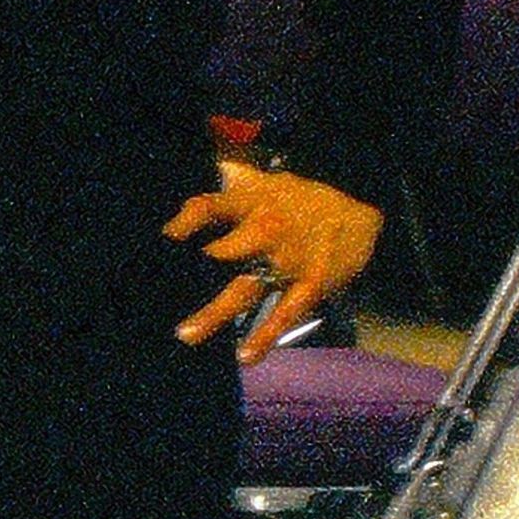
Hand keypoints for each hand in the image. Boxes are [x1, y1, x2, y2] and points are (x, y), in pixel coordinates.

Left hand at [165, 158, 383, 364]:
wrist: (360, 215)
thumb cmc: (305, 201)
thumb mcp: (271, 182)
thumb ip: (238, 177)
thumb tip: (214, 163)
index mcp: (251, 203)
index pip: (208, 208)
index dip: (183, 223)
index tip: (161, 241)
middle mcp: (265, 230)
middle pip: (221, 254)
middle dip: (192, 276)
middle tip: (158, 300)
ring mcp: (287, 261)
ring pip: (246, 288)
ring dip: (216, 312)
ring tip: (187, 334)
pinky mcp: (310, 285)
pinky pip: (284, 313)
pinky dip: (265, 336)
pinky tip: (245, 356)